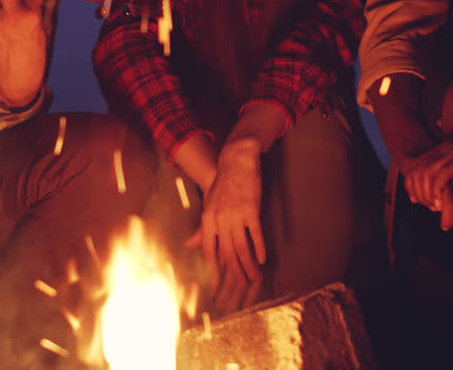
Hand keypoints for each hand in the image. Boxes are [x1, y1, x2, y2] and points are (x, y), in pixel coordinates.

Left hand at [186, 137, 267, 313]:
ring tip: (254, 279)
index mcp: (208, 220)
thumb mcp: (209, 206)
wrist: (236, 161)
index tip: (216, 288)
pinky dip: (259, 247)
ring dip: (248, 265)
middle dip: (234, 274)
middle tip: (240, 289)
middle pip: (227, 253)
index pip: (209, 252)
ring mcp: (235, 215)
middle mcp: (220, 219)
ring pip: (241, 247)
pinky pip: (255, 233)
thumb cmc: (222, 185)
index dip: (213, 271)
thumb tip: (189, 245)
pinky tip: (262, 259)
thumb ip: (202, 229)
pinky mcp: (251, 209)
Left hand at [406, 121, 452, 249]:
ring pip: (427, 173)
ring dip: (426, 193)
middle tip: (423, 206)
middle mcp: (449, 146)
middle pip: (419, 168)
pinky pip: (443, 175)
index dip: (413, 182)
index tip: (418, 200)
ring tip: (432, 208)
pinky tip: (441, 203)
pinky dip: (438, 191)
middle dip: (416, 189)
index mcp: (449, 145)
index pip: (420, 163)